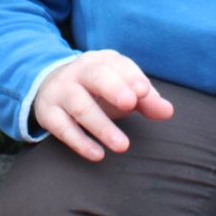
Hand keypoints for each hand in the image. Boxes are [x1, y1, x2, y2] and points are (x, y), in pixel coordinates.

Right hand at [32, 50, 174, 160]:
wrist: (51, 86)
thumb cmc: (98, 90)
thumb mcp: (122, 89)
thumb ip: (146, 100)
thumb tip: (167, 111)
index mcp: (102, 61)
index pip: (118, 64)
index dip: (131, 77)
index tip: (143, 92)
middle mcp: (79, 72)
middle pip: (96, 76)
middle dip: (113, 88)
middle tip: (130, 104)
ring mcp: (61, 91)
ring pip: (79, 105)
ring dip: (101, 125)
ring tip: (122, 145)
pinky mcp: (48, 113)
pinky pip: (62, 127)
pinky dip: (79, 141)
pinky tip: (97, 154)